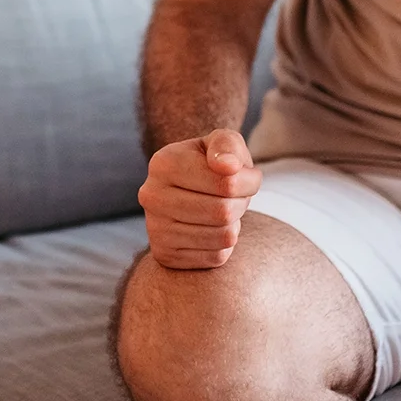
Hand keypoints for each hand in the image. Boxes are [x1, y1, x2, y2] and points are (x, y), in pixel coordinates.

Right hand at [140, 129, 264, 268]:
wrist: (189, 190)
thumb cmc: (213, 163)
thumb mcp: (223, 143)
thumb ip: (227, 146)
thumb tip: (227, 166)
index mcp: (163, 163)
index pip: (226, 183)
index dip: (249, 181)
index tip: (246, 176)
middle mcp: (151, 197)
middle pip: (223, 212)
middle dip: (241, 204)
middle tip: (237, 196)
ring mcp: (155, 228)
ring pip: (223, 237)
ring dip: (235, 224)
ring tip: (223, 210)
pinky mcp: (165, 254)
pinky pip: (216, 257)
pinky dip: (224, 244)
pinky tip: (211, 228)